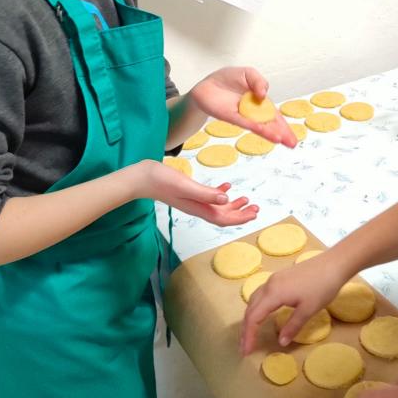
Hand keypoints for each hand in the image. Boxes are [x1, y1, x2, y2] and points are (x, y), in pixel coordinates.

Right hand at [141, 161, 258, 227]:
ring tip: (246, 199)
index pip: (223, 218)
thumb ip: (205, 193)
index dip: (240, 218)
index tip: (254, 214)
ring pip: (217, 207)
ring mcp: (192, 201)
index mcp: (198, 208)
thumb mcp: (185, 185)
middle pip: (223, 216)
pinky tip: (226, 185)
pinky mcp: (188, 193)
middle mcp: (197, 207)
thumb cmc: (161, 180)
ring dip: (233, 205)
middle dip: (240, 214)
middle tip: (256, 208)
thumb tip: (225, 198)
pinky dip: (220, 193)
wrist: (141, 178)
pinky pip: (208, 197)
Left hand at [190, 66, 296, 147]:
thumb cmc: (228, 79)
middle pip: (270, 124)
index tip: (292, 137)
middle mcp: (253, 112)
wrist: (207, 84)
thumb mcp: (248, 73)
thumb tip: (264, 95)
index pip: (275, 116)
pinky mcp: (231, 117)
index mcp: (260, 102)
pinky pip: (245, 122)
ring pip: (260, 126)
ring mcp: (243, 116)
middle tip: (292, 143)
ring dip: (271, 132)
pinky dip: (256, 127)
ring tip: (282, 140)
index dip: (284, 126)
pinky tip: (265, 132)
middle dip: (282, 133)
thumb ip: (259, 81)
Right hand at [241, 251, 348, 352]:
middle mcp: (269, 285)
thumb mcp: (308, 310)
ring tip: (251, 333)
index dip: (249, 335)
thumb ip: (292, 326)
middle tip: (245, 346)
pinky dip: (258, 307)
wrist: (334, 263)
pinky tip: (263, 314)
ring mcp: (274, 279)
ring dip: (251, 317)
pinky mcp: (281, 277)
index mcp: (273, 293)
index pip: (254, 317)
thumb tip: (281, 342)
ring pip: (255, 299)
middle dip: (246, 328)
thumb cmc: (322, 287)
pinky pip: (262, 294)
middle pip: (250, 308)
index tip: (247, 351)